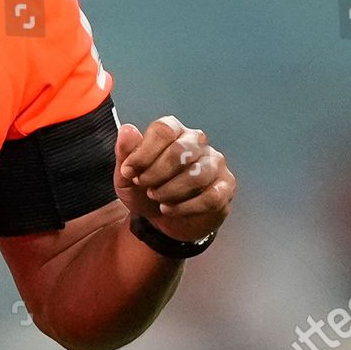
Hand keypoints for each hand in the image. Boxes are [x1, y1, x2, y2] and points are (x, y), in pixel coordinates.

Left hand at [115, 115, 235, 243]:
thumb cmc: (146, 189)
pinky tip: (170, 209)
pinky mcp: (226, 186)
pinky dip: (186, 207)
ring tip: (156, 198)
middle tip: (143, 186)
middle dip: (156, 173)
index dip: (143, 152)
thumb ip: (125, 152)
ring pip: (197, 174)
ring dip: (171, 190)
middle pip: (180, 151)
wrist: (162, 219)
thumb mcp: (126, 175)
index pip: (163, 130)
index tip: (128, 171)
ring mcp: (215, 163)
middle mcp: (197, 142)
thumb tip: (127, 130)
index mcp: (174, 131)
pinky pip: (211, 196)